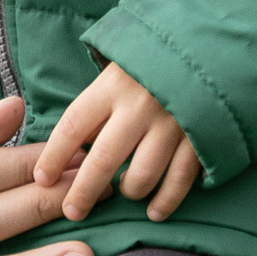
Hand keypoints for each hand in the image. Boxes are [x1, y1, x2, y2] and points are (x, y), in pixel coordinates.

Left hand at [33, 64, 201, 221]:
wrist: (213, 44)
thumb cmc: (156, 58)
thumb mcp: (121, 66)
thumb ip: (100, 102)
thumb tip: (77, 145)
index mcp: (114, 84)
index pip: (73, 126)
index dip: (53, 156)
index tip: (42, 178)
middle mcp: (140, 106)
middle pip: (102, 160)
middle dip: (83, 192)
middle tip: (73, 211)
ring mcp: (172, 124)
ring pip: (141, 176)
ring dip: (129, 192)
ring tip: (124, 192)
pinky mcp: (200, 137)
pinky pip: (179, 180)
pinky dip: (165, 201)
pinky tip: (154, 211)